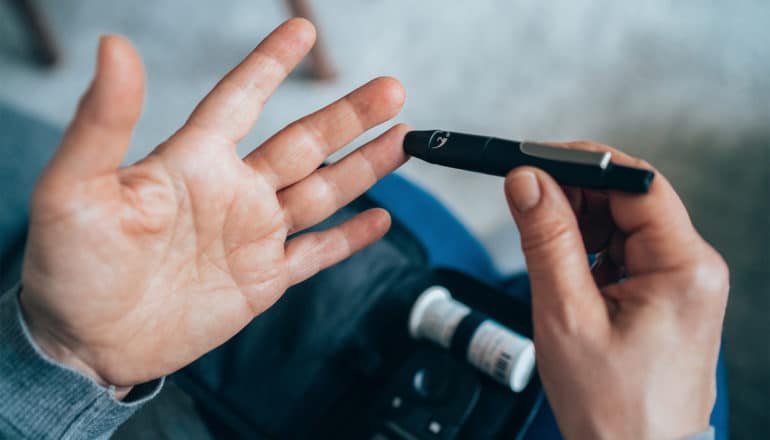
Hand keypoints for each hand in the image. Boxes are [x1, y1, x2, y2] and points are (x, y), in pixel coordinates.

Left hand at [20, 18, 408, 394]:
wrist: (87, 345)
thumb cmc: (70, 267)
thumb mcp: (75, 189)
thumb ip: (103, 121)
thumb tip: (113, 47)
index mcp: (192, 162)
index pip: (242, 99)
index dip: (272, 63)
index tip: (304, 31)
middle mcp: (231, 192)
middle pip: (303, 143)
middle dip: (348, 116)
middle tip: (391, 90)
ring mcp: (252, 236)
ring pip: (321, 191)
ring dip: (363, 167)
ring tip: (402, 140)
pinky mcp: (262, 280)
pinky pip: (316, 253)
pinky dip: (349, 238)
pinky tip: (378, 219)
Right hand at [504, 143, 728, 438]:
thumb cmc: (612, 405)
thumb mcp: (566, 314)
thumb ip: (546, 240)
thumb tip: (527, 181)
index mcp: (684, 268)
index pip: (636, 185)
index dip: (583, 164)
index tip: (536, 160)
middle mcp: (692, 268)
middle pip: (628, 201)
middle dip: (574, 198)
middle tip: (528, 209)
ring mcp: (680, 281)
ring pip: (621, 225)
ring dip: (578, 228)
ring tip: (549, 263)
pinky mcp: (663, 294)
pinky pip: (622, 252)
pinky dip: (587, 253)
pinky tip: (567, 275)